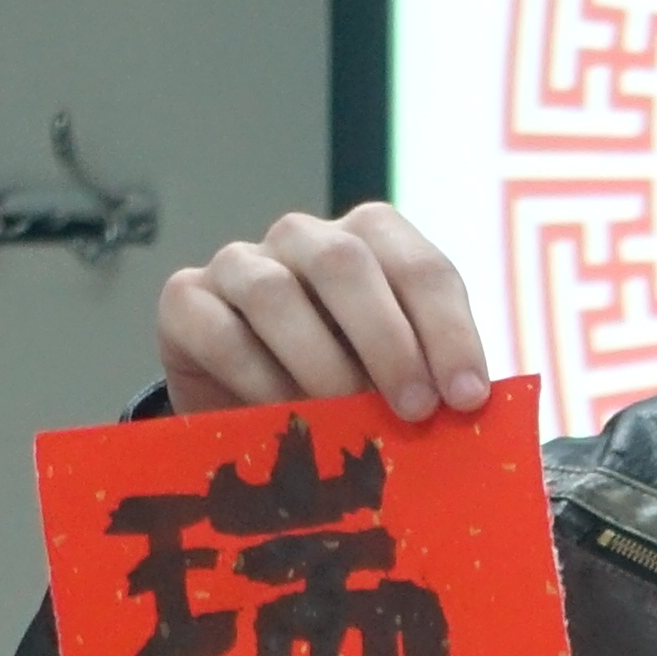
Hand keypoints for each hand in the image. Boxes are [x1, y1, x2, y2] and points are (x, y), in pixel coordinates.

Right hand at [156, 205, 493, 421]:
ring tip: (344, 416)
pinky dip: (254, 377)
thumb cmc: (337, 394)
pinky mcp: (186, 301)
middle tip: (414, 410)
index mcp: (371, 243)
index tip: (468, 397)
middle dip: (388, 340)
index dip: (449, 331)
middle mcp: (304, 239)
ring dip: (319, 361)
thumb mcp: (391, 385)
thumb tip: (470, 411)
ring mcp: (239, 265)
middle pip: (347, 263)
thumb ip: (428, 383)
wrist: (244, 414)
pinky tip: (280, 413)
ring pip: (276, 291)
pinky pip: (218, 331)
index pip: (420, 269)